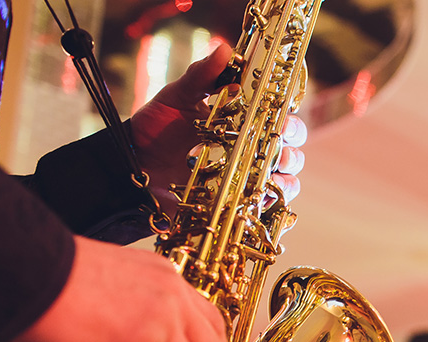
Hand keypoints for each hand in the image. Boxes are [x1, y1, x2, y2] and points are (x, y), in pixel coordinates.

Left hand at [131, 43, 307, 213]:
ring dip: (288, 172)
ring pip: (286, 178)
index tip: (282, 110)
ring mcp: (246, 179)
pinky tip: (265, 192)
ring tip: (275, 166)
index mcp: (242, 122)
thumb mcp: (177, 97)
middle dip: (293, 142)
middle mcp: (250, 151)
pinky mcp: (237, 204)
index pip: (277, 116)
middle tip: (281, 137)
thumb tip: (224, 49)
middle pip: (289, 147)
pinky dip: (272, 200)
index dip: (287, 113)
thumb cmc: (155, 129)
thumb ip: (202, 76)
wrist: (133, 165)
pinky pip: (267, 206)